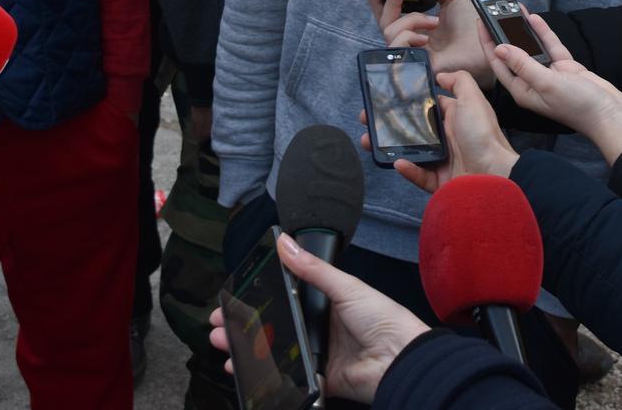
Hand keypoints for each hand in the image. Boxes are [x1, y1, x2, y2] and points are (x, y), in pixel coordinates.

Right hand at [208, 233, 431, 403]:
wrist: (401, 357)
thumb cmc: (383, 318)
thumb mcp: (345, 286)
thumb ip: (311, 269)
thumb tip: (284, 243)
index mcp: (325, 304)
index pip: (284, 300)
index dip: (258, 300)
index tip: (234, 299)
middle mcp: (319, 329)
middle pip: (274, 327)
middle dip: (244, 327)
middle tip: (220, 324)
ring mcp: (318, 354)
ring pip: (275, 353)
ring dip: (248, 350)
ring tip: (224, 345)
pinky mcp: (319, 377)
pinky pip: (289, 377)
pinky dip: (268, 376)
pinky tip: (248, 370)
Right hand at [360, 70, 519, 194]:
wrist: (497, 174)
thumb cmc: (484, 135)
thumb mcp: (473, 100)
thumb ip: (459, 81)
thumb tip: (441, 74)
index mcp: (454, 118)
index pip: (427, 108)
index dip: (408, 103)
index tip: (385, 99)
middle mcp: (448, 138)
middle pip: (414, 130)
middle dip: (390, 125)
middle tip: (368, 120)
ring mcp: (443, 160)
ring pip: (410, 152)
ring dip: (389, 146)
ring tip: (369, 140)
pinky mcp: (440, 181)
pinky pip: (419, 175)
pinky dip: (407, 169)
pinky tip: (396, 162)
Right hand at [364, 0, 494, 85]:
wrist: (482, 44)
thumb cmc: (470, 26)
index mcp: (416, 24)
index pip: (389, 11)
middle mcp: (410, 38)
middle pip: (383, 19)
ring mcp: (410, 51)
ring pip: (389, 30)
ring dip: (411, 19)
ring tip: (433, 21)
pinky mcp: (412, 63)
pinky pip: (396, 44)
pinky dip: (410, 35)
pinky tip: (426, 38)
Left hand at [486, 15, 621, 163]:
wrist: (609, 113)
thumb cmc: (577, 106)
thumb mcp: (546, 83)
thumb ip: (523, 64)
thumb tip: (500, 48)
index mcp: (522, 90)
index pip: (499, 64)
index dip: (488, 43)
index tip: (481, 24)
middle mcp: (532, 82)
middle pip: (513, 53)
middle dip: (503, 33)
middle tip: (495, 12)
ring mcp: (549, 74)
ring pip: (531, 47)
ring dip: (523, 29)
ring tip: (512, 9)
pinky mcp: (565, 68)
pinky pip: (550, 46)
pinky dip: (543, 33)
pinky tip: (534, 18)